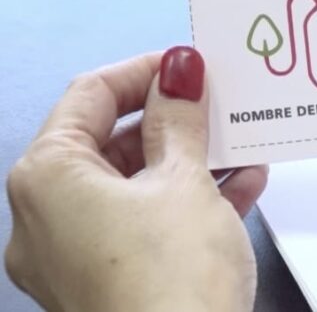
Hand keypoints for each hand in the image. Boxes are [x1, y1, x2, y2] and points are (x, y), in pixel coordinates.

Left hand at [5, 47, 268, 311]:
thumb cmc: (169, 284)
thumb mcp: (186, 181)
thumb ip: (180, 119)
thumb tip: (179, 72)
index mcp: (48, 179)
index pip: (91, 95)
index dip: (145, 71)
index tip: (188, 65)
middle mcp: (45, 217)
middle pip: (110, 141)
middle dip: (172, 121)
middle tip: (217, 104)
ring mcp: (72, 255)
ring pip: (131, 184)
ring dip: (188, 160)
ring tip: (238, 145)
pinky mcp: (105, 282)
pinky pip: (142, 224)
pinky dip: (185, 202)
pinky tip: (239, 189)